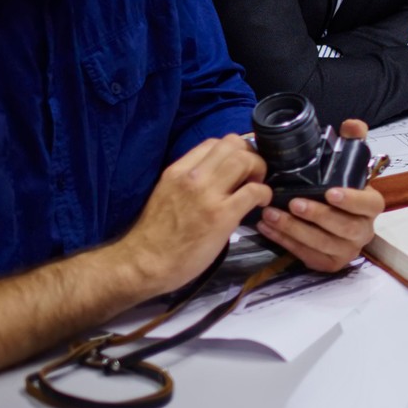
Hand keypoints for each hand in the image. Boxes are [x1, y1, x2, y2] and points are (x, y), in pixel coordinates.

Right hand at [122, 134, 270, 296]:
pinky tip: (262, 202)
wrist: (143, 264)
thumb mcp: (167, 194)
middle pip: (232, 144)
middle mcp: (192, 177)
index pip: (212, 142)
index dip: (233, 149)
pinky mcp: (222, 215)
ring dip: (259, 168)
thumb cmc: (155, 236)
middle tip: (253, 173)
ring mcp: (208, 194)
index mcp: (177, 171)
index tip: (239, 164)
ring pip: (244, 160)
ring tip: (258, 185)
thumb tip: (217, 178)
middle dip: (250, 154)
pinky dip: (264, 193)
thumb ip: (190, 182)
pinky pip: (253, 191)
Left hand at [257, 120, 384, 271]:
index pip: (369, 204)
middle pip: (344, 227)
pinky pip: (307, 256)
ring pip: (322, 244)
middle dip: (317, 216)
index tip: (330, 192)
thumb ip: (352, 141)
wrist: (328, 217)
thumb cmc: (337, 188)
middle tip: (293, 202)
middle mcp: (363, 231)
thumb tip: (351, 124)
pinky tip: (267, 228)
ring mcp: (346, 250)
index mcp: (370, 206)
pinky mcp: (328, 264)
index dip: (352, 200)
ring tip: (270, 214)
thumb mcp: (346, 163)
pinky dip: (285, 242)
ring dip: (294, 229)